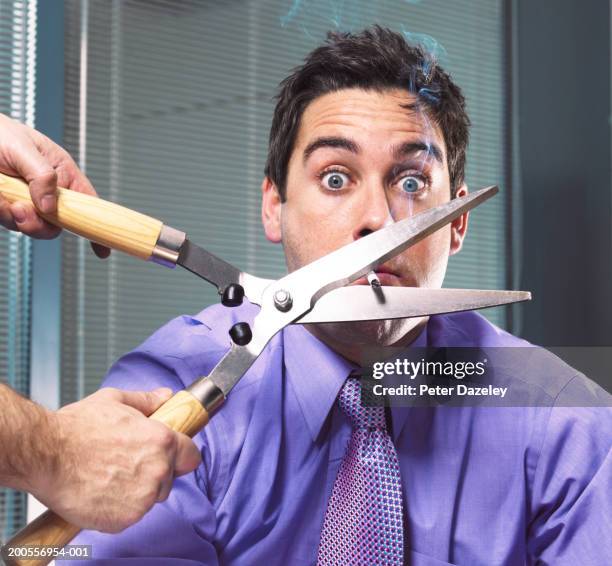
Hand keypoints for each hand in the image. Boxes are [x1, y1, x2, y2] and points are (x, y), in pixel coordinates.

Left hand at [0, 113, 108, 256]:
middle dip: (41, 224)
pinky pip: (9, 222)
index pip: (87, 204)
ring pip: (32, 227)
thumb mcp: (25, 148)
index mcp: (61, 174)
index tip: (102, 250)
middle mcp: (46, 192)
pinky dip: (2, 212)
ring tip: (7, 200)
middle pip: (57, 224)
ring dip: (18, 219)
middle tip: (23, 210)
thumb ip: (42, 175)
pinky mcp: (6, 208)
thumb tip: (50, 205)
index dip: (95, 225)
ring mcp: (26, 202)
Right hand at [30, 387, 200, 532]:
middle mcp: (157, 471)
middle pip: (169, 478)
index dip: (181, 454)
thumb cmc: (77, 428)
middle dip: (154, 472)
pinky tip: (101, 492)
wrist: (45, 454)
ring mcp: (142, 499)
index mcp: (162, 441)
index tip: (171, 455)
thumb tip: (165, 397)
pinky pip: (130, 515)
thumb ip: (146, 400)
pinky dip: (119, 508)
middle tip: (126, 462)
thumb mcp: (115, 400)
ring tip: (109, 475)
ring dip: (137, 491)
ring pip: (150, 498)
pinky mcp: (123, 520)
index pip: (191, 456)